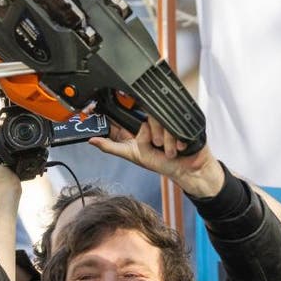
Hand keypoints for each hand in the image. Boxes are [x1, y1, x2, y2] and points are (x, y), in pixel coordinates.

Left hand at [89, 117, 224, 197]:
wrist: (188, 168)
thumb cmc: (162, 163)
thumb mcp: (133, 156)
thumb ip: (112, 147)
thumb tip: (92, 140)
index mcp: (134, 129)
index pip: (119, 114)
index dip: (111, 111)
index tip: (103, 111)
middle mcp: (148, 122)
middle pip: (142, 116)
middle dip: (148, 135)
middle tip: (155, 146)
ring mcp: (164, 120)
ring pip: (158, 121)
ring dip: (164, 141)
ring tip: (168, 151)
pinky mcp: (177, 120)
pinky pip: (173, 125)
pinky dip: (175, 140)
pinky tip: (178, 147)